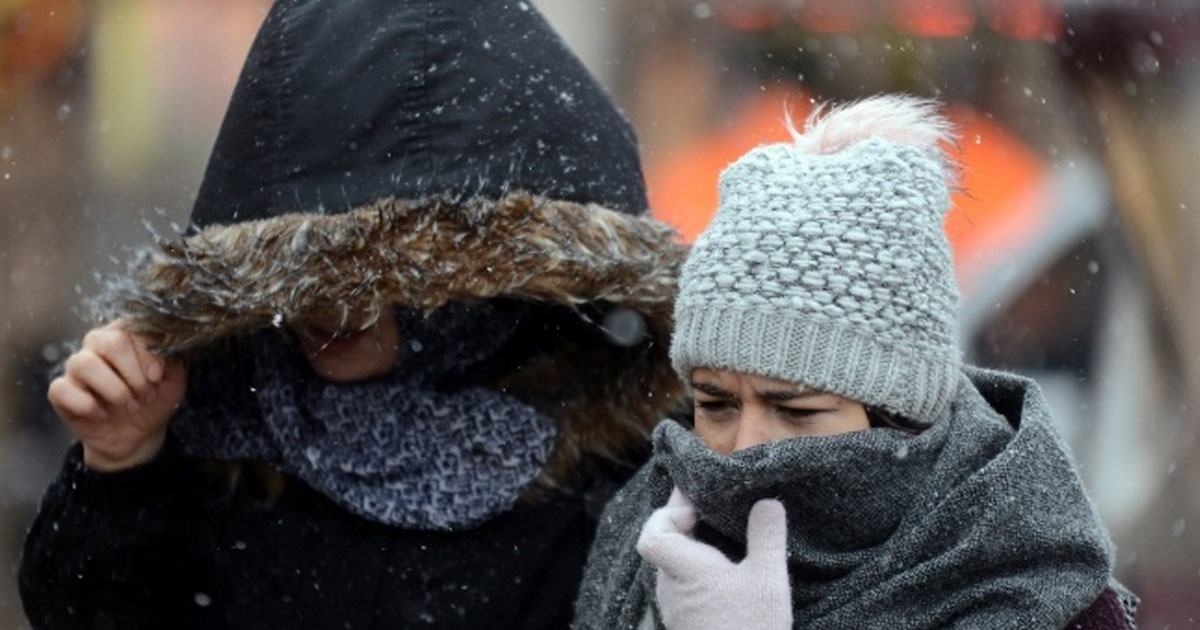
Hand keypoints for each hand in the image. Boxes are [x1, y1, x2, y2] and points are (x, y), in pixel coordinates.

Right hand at [47, 320, 186, 470]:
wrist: (139, 434)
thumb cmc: (155, 398)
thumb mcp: (173, 378)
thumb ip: (171, 358)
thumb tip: (162, 346)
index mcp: (126, 335)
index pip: (132, 328)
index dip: (147, 354)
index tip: (157, 377)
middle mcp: (98, 344)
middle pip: (110, 342)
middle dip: (133, 374)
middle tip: (146, 395)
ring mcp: (76, 366)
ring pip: (85, 364)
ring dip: (114, 390)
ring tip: (130, 407)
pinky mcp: (61, 391)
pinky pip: (61, 389)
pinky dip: (86, 405)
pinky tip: (102, 415)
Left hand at [636, 487, 791, 629]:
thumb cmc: (752, 629)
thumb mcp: (768, 579)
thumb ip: (767, 536)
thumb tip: (769, 502)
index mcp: (685, 569)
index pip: (652, 535)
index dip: (667, 514)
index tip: (696, 508)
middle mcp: (672, 588)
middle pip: (663, 546)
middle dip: (684, 526)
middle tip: (711, 512)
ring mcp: (677, 610)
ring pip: (673, 569)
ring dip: (692, 551)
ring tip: (722, 540)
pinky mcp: (687, 625)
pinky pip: (683, 589)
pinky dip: (698, 573)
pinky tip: (725, 575)